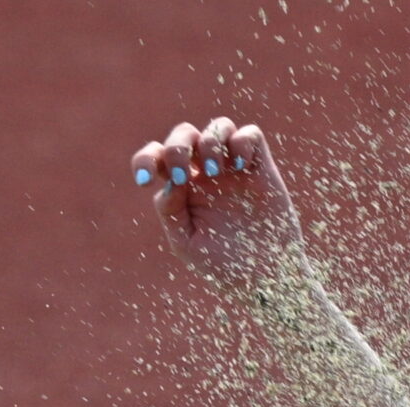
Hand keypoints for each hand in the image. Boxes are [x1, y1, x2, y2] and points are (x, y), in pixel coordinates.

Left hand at [132, 117, 301, 290]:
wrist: (266, 277)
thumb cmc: (225, 266)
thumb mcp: (186, 243)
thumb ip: (170, 210)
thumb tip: (169, 180)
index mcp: (183, 188)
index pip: (157, 157)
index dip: (145, 160)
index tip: (144, 181)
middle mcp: (207, 173)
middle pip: (185, 133)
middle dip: (178, 147)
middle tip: (185, 178)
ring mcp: (235, 169)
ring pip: (218, 126)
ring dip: (210, 141)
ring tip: (216, 171)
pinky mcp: (262, 170)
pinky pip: (251, 135)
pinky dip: (241, 142)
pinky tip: (240, 167)